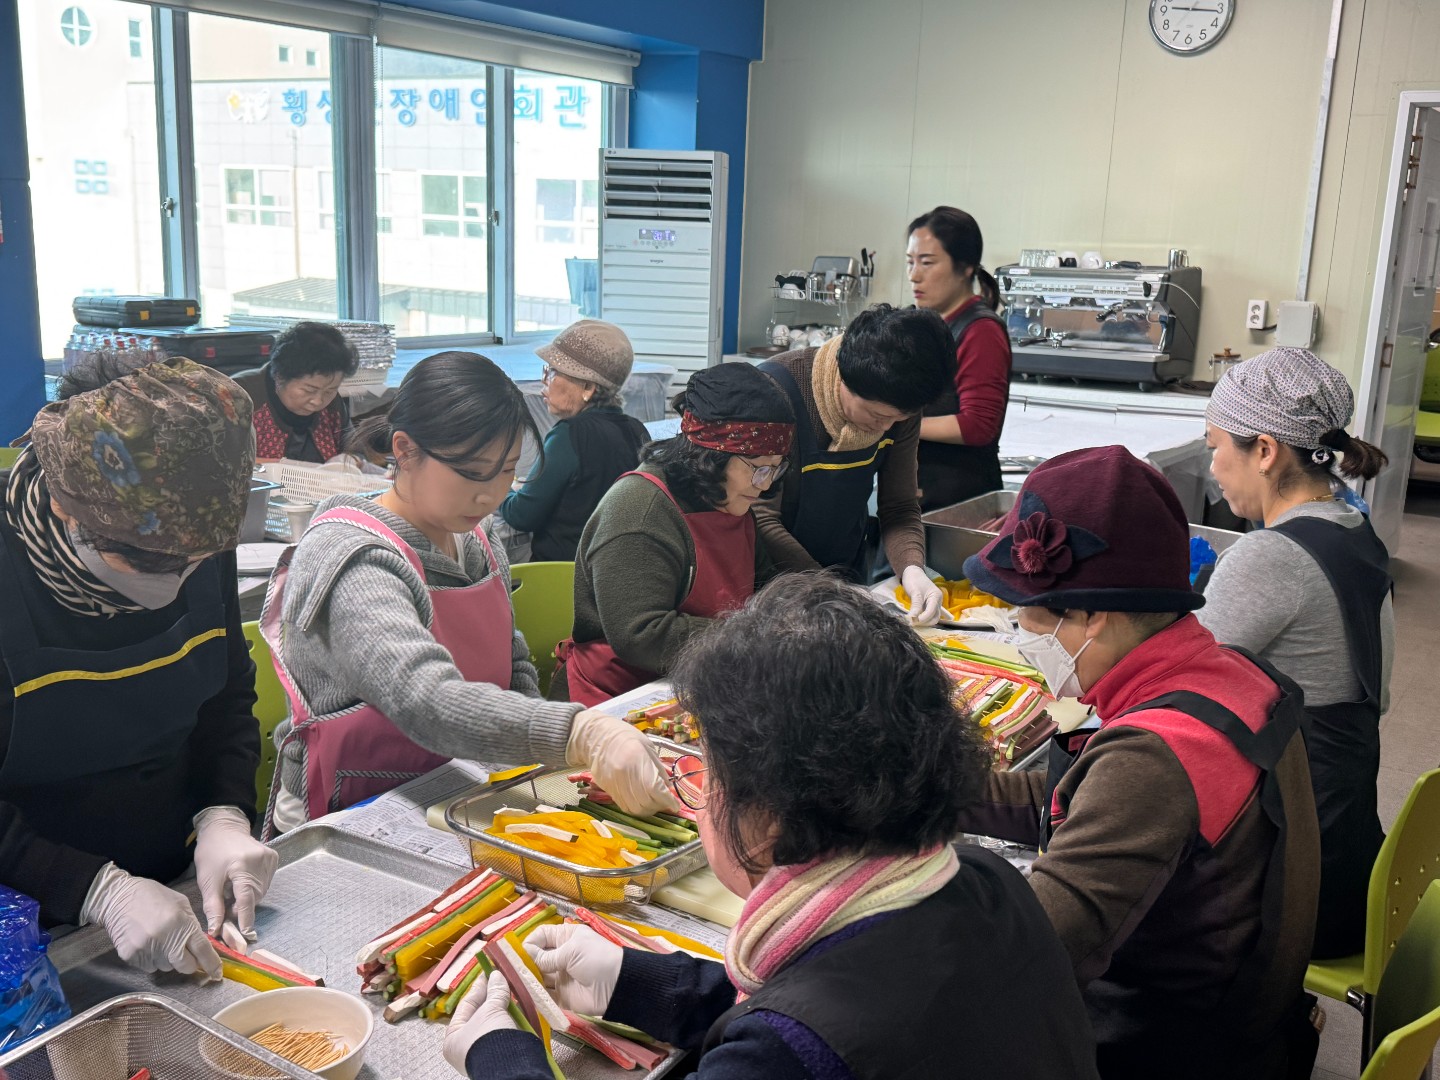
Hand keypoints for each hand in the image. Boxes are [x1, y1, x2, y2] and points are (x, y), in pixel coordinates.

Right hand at [80, 863, 220, 979]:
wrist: (116, 898)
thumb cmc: (152, 896)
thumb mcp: (180, 903)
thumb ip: (192, 924)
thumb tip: (202, 945)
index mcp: (182, 923)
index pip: (202, 950)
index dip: (211, 964)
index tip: (217, 973)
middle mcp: (166, 939)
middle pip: (186, 966)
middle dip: (190, 964)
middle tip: (185, 953)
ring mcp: (147, 949)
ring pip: (167, 967)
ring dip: (169, 960)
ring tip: (161, 941)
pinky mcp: (131, 956)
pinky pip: (149, 967)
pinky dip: (152, 959)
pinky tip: (148, 944)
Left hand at [193, 806, 278, 936]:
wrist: (223, 828)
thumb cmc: (211, 853)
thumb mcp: (207, 880)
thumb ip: (213, 906)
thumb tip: (216, 930)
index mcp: (242, 865)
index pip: (247, 898)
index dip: (246, 917)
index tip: (245, 934)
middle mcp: (260, 861)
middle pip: (254, 896)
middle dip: (241, 906)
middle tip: (227, 907)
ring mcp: (270, 858)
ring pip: (261, 891)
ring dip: (248, 897)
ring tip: (234, 890)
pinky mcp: (274, 858)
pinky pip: (266, 882)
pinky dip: (255, 887)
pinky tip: (244, 881)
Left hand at [442, 970, 517, 1072]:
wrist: (509, 1066)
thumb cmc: (488, 1038)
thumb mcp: (490, 1011)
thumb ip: (494, 992)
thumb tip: (497, 975)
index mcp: (453, 1038)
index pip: (465, 1006)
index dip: (478, 988)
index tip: (487, 973)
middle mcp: (466, 1046)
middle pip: (479, 1014)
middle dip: (491, 996)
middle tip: (500, 979)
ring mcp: (483, 1050)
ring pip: (493, 1022)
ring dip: (502, 1006)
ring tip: (510, 990)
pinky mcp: (500, 1053)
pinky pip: (503, 1030)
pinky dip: (509, 1018)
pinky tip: (517, 1006)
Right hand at [524, 924, 622, 1016]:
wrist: (617, 986)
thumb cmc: (597, 959)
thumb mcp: (572, 950)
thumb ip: (547, 956)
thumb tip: (526, 956)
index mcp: (565, 938)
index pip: (540, 936)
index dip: (529, 943)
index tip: (517, 953)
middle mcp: (560, 956)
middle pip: (535, 958)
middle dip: (524, 963)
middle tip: (511, 971)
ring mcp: (560, 977)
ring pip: (537, 977)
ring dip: (527, 980)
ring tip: (515, 983)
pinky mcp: (561, 996)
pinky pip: (544, 996)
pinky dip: (535, 996)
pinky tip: (524, 996)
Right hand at [566, 710, 677, 816]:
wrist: (598, 738)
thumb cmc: (626, 737)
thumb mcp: (648, 748)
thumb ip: (658, 769)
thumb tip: (667, 789)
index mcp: (636, 759)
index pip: (654, 788)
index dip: (667, 800)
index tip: (675, 805)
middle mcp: (624, 775)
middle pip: (645, 802)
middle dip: (659, 805)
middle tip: (665, 801)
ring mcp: (614, 784)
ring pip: (635, 809)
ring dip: (648, 809)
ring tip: (654, 802)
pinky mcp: (608, 790)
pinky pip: (625, 807)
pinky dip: (637, 808)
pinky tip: (642, 801)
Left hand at [900, 566, 944, 626]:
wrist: (912, 573)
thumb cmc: (914, 580)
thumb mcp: (915, 592)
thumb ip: (916, 606)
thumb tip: (913, 619)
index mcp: (936, 596)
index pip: (931, 612)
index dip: (923, 619)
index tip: (912, 622)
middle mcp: (937, 602)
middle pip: (935, 618)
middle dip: (925, 622)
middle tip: (912, 623)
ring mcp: (934, 605)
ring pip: (932, 618)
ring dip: (924, 622)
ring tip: (912, 622)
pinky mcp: (929, 607)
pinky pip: (928, 616)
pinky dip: (922, 620)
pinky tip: (915, 620)